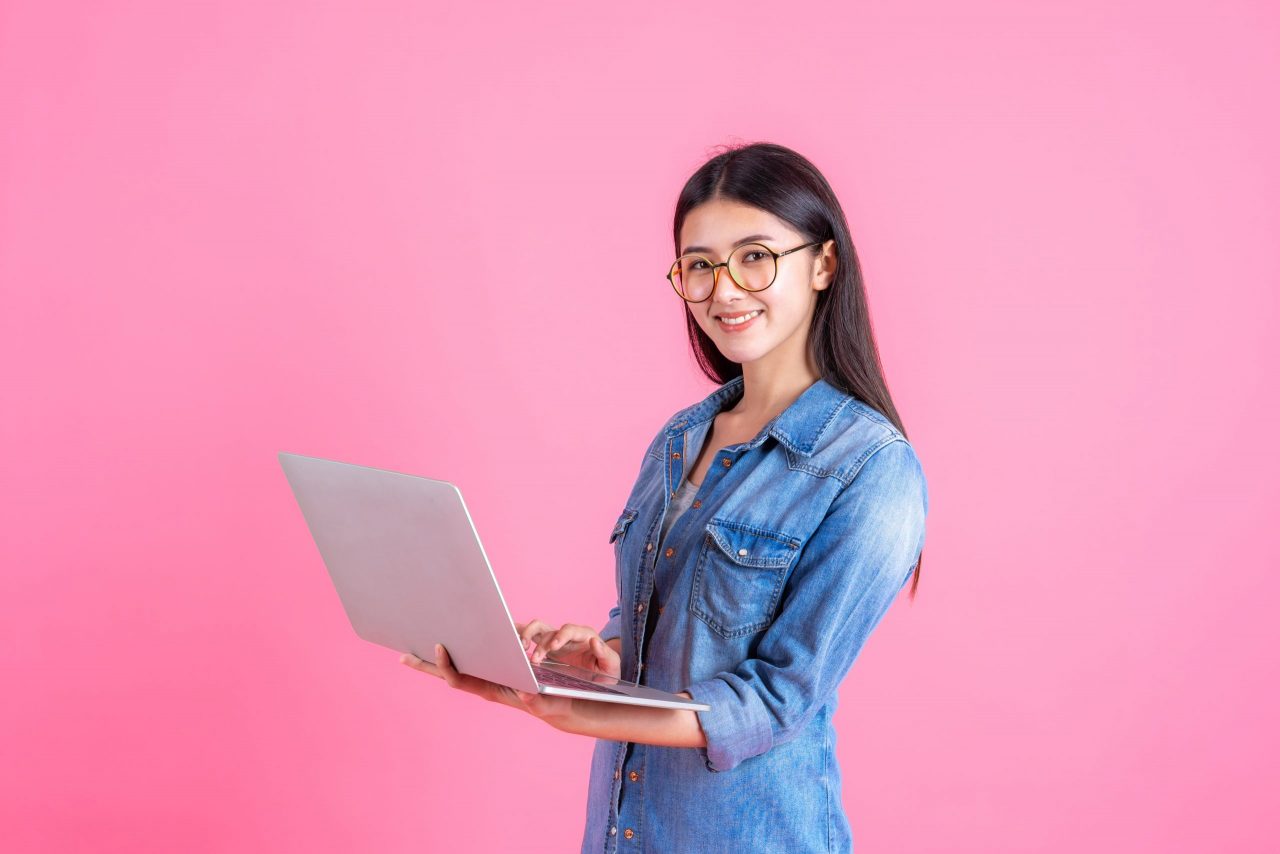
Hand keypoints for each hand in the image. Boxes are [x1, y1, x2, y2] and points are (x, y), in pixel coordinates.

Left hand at [400, 643, 580, 730]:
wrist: (560, 708)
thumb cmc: (553, 704)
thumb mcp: (549, 703)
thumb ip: (538, 702)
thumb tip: (527, 695)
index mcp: (491, 690)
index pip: (460, 679)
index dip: (446, 665)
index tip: (439, 646)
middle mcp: (485, 684)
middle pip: (449, 675)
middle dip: (426, 666)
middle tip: (402, 657)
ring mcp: (489, 679)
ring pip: (457, 669)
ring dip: (437, 661)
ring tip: (420, 648)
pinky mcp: (496, 673)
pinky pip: (470, 663)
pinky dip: (457, 656)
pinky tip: (451, 645)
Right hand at [516, 619, 620, 678]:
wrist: (603, 675)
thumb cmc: (608, 671)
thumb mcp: (612, 665)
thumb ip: (605, 654)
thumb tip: (595, 641)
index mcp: (583, 636)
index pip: (569, 630)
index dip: (560, 636)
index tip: (552, 647)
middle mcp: (567, 635)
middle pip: (547, 627)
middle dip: (537, 639)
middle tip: (532, 654)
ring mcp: (556, 640)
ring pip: (536, 629)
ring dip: (526, 636)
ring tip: (519, 649)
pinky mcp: (547, 647)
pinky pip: (531, 637)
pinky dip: (519, 635)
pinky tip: (508, 640)